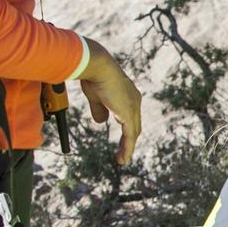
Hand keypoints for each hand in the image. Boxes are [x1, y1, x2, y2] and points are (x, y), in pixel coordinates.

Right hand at [78, 37, 142, 163]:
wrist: (96, 66)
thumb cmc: (93, 76)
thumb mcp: (96, 96)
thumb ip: (100, 109)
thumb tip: (101, 122)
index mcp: (128, 95)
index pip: (129, 116)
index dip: (126, 128)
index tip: (122, 139)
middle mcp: (134, 101)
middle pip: (134, 126)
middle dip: (128, 141)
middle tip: (122, 153)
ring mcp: (133, 107)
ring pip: (133, 132)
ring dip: (127, 148)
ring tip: (122, 160)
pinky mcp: (128, 114)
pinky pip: (130, 135)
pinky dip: (127, 148)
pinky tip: (123, 157)